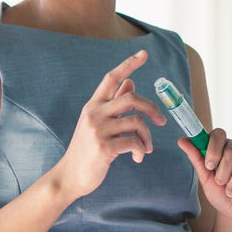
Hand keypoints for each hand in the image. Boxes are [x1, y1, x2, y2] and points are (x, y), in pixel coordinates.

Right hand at [56, 50, 167, 199]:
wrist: (69, 176)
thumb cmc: (86, 150)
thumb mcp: (97, 123)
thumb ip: (113, 103)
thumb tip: (130, 82)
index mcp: (93, 105)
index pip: (111, 78)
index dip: (128, 64)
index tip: (144, 54)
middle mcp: (94, 114)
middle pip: (132, 98)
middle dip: (152, 108)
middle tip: (161, 122)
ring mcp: (98, 130)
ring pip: (136, 122)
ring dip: (147, 136)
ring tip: (146, 147)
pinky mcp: (103, 147)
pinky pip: (134, 142)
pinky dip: (141, 150)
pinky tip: (137, 157)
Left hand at [178, 128, 231, 219]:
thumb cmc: (219, 192)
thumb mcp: (205, 176)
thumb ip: (196, 157)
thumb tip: (182, 140)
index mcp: (223, 145)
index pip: (218, 134)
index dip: (213, 149)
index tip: (209, 166)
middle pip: (230, 150)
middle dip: (222, 172)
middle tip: (220, 183)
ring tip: (230, 193)